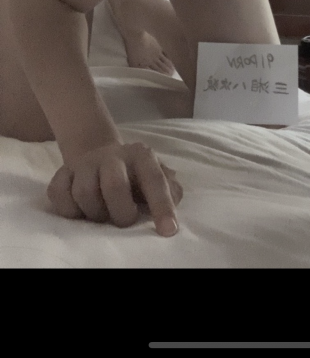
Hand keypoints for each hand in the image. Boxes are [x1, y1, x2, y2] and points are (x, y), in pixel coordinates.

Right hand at [47, 141, 182, 235]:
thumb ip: (170, 188)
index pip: (154, 180)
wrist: (100, 154)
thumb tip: (175, 200)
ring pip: (84, 193)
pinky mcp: (62, 173)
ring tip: (102, 213)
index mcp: (141, 156)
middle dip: (121, 212)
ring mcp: (84, 163)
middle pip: (114, 185)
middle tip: (124, 220)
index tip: (168, 231)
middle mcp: (112, 155)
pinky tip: (79, 210)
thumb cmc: (134, 175)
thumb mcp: (156, 176)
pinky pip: (59, 195)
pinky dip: (68, 210)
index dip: (162, 206)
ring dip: (94, 213)